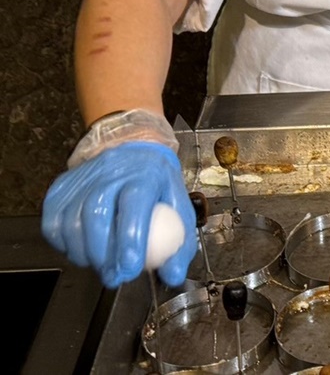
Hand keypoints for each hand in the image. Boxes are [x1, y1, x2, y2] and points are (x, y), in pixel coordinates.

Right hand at [42, 141, 196, 287]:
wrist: (132, 150)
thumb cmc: (155, 183)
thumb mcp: (179, 206)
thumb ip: (180, 244)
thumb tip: (173, 275)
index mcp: (145, 175)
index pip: (134, 206)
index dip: (130, 241)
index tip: (130, 268)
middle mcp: (111, 173)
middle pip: (97, 215)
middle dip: (104, 254)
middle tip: (114, 275)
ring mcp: (82, 179)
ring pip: (71, 222)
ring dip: (84, 254)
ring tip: (101, 264)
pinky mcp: (61, 189)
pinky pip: (53, 223)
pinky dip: (64, 245)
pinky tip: (82, 249)